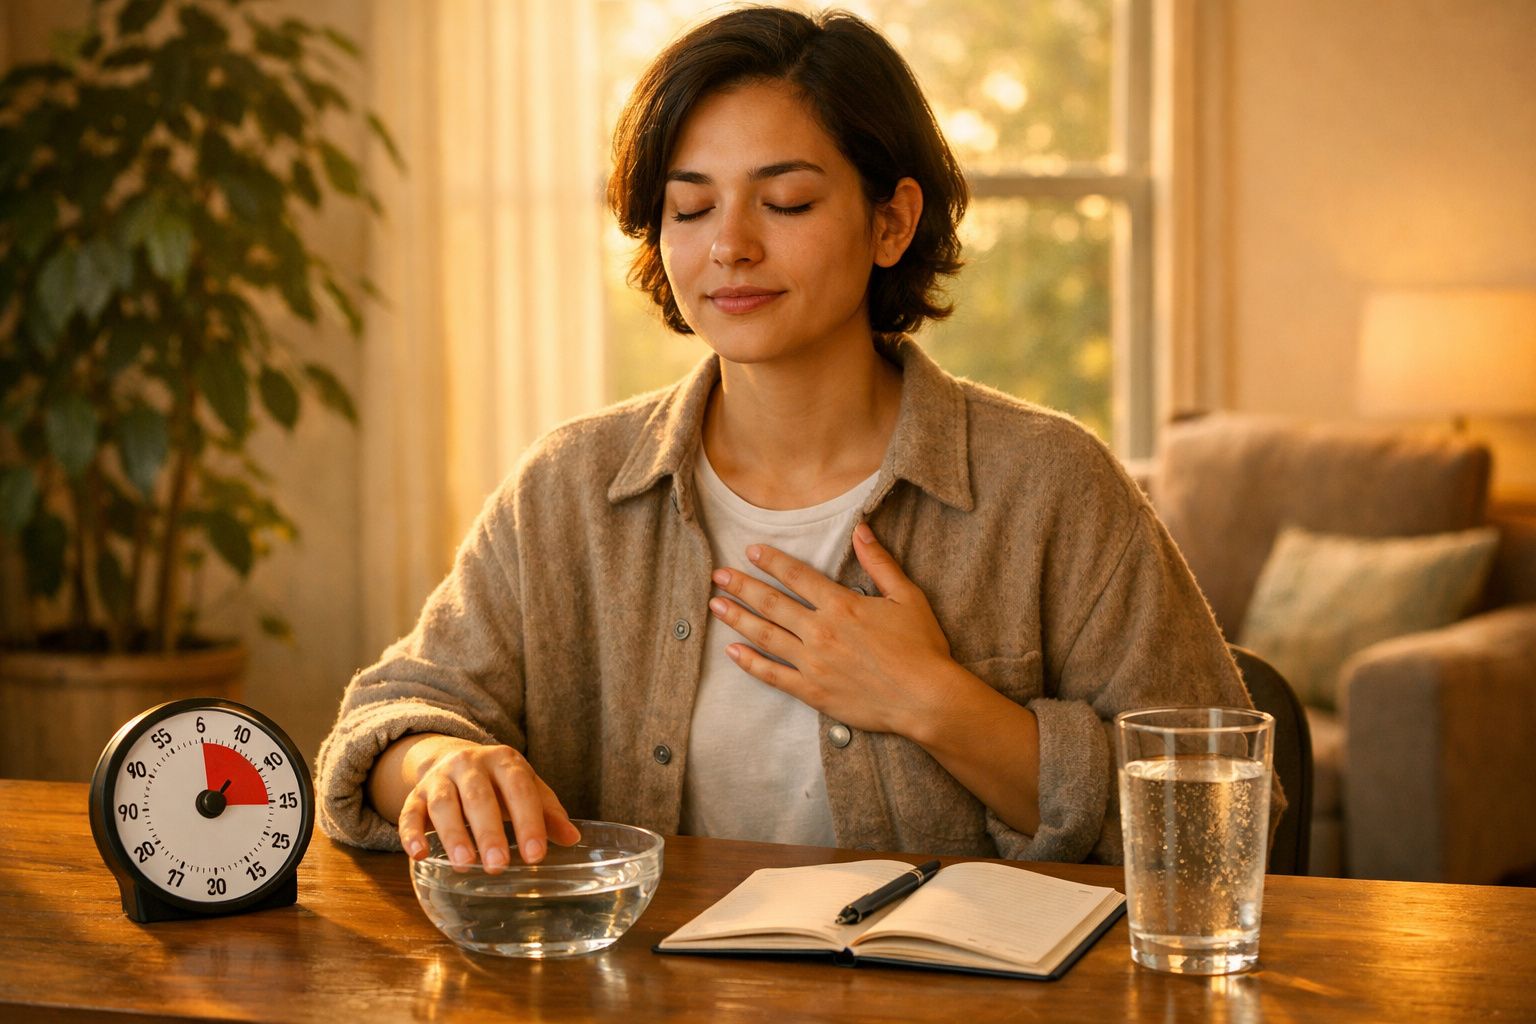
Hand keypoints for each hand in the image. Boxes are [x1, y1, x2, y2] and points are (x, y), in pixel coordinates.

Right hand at [396, 736, 580, 872]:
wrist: (450, 756)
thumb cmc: (498, 782)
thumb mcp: (525, 788)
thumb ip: (548, 812)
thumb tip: (573, 838)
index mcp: (504, 760)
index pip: (519, 789)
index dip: (528, 821)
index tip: (535, 855)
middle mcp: (470, 764)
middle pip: (479, 796)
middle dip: (489, 831)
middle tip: (498, 865)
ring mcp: (440, 778)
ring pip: (444, 804)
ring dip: (453, 834)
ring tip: (465, 864)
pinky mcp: (415, 794)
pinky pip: (410, 812)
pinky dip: (411, 833)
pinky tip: (420, 854)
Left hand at [706, 521, 954, 738]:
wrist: (926, 699)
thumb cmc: (922, 647)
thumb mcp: (907, 597)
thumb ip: (880, 563)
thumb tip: (861, 529)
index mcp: (842, 605)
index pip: (797, 576)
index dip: (771, 562)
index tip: (750, 552)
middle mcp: (821, 631)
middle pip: (772, 603)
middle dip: (742, 586)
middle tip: (718, 576)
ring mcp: (813, 663)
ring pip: (766, 635)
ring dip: (738, 618)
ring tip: (715, 605)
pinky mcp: (812, 692)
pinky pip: (772, 675)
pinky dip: (750, 663)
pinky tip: (732, 651)